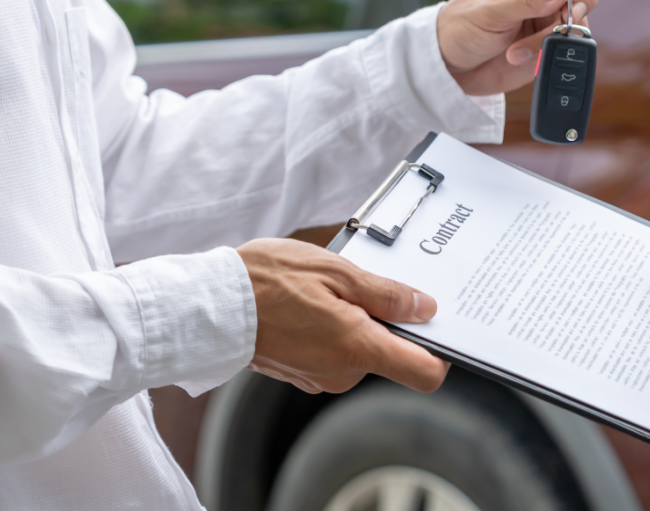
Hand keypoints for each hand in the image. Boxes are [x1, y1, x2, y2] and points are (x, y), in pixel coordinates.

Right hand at [237, 238, 448, 393]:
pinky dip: (332, 329)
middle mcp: (342, 373)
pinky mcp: (303, 374)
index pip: (424, 373)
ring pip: (359, 350)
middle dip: (384, 320)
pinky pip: (334, 352)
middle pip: (389, 354)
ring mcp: (320, 377)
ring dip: (354, 320)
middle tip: (361, 284)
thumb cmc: (266, 281)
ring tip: (326, 289)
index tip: (436, 327)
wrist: (209, 306)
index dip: (440, 352)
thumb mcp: (336, 271)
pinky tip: (310, 304)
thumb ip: (386, 293)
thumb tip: (424, 307)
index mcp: (357, 348)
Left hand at [437, 0, 605, 95]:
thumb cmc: (462, 26)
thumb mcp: (490, 11)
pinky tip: (520, 55)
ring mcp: (552, 5)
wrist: (455, 65)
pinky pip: (572, 38)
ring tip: (522, 47)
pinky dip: (551, 49)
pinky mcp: (555, 32)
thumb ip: (526, 0)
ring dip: (560, 30)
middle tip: (572, 14)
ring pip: (583, 8)